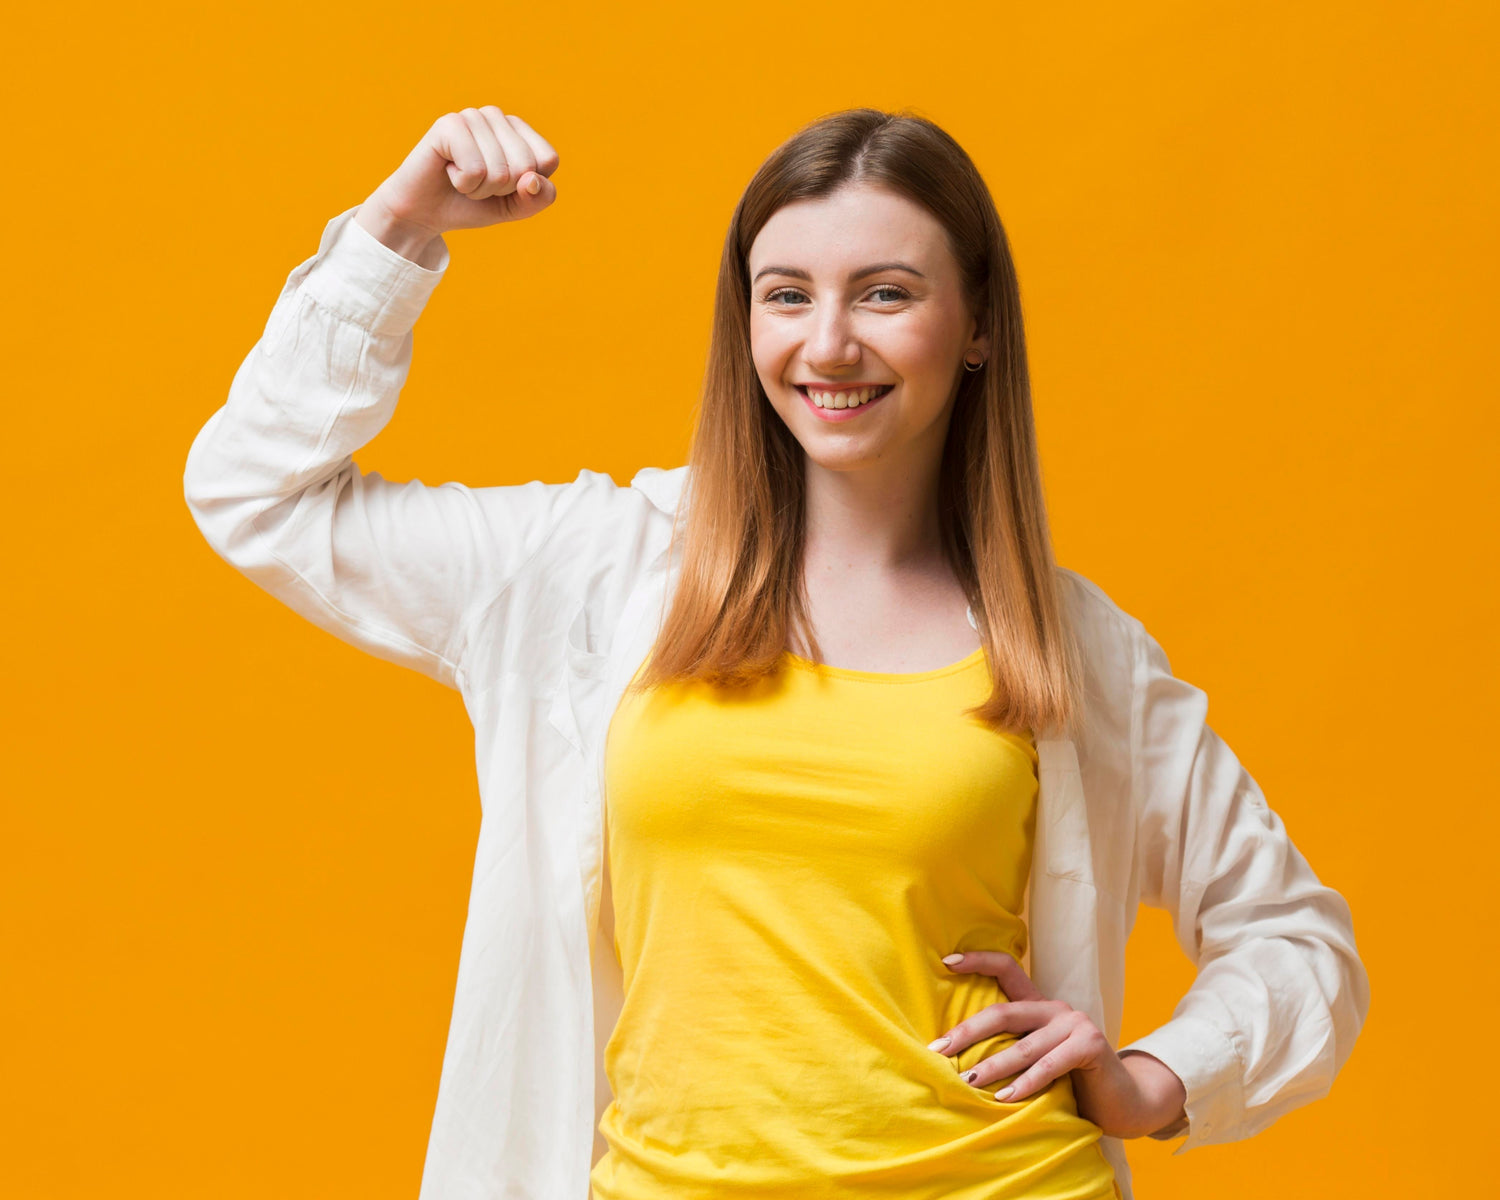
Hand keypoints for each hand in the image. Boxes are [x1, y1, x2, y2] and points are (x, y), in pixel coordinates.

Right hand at [358, 106, 560, 253]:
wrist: (424, 212)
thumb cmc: (471, 204)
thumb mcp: (515, 208)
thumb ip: (538, 198)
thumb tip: (532, 179)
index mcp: (518, 130)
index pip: (548, 159)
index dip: (526, 187)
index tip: (502, 186)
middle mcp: (496, 116)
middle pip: (526, 166)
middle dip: (501, 189)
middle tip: (476, 183)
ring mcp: (472, 117)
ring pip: (500, 171)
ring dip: (479, 189)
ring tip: (461, 178)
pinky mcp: (449, 125)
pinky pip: (475, 170)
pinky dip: (463, 184)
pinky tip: (448, 172)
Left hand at [931, 949, 1187, 1140]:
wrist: (1125, 1103)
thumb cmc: (1073, 1085)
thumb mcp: (1037, 1062)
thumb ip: (1011, 1050)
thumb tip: (956, 1059)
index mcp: (1039, 1006)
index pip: (1007, 968)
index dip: (977, 960)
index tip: (946, 961)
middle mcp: (1055, 1008)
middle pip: (1003, 1013)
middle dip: (966, 1032)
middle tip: (938, 1050)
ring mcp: (1075, 1023)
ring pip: (1023, 1045)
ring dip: (991, 1066)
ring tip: (966, 1081)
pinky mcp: (1090, 1045)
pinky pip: (1050, 1065)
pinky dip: (1025, 1084)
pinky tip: (1005, 1098)